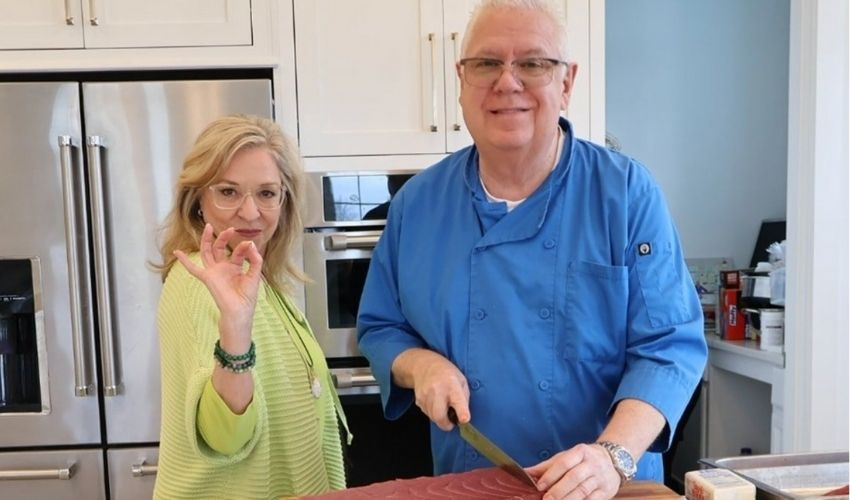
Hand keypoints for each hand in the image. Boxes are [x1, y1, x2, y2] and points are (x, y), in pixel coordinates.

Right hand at [174, 224, 262, 348]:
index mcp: (236, 267)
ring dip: (207, 240)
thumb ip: (255, 260)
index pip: (238, 252)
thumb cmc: (247, 297)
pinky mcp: (207, 278)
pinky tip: (177, 252)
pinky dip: (184, 261)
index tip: (250, 244)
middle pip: (220, 248)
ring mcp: (214, 272)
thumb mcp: (255, 275)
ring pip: (207, 252)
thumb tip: (251, 244)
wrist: (239, 311)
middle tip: (230, 228)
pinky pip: (193, 269)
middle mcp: (223, 268)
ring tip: (208, 227)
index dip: (244, 247)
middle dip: (223, 237)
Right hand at [397, 349, 470, 430]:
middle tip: (452, 422)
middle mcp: (438, 390)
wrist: (424, 365)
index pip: (457, 400)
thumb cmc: (447, 374)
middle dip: (447, 424)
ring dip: (440, 418)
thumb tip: (462, 418)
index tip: (464, 419)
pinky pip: (427, 413)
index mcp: (452, 385)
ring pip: (433, 417)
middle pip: (440, 416)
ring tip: (443, 407)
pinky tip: (435, 403)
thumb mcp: (462, 381)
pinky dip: (432, 413)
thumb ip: (464, 399)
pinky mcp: (418, 400)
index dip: (462, 412)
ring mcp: (426, 395)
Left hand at [526, 443, 620, 499]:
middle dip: (558, 490)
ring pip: (583, 490)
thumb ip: (547, 466)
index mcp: (580, 451)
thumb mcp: (566, 457)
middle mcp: (592, 463)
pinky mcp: (606, 491)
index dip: (550, 475)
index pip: (563, 463)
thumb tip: (526, 472)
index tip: (539, 486)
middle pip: (574, 478)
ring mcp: (600, 477)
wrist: (613, 460)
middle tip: (546, 499)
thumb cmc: (583, 459)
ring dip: (568, 499)